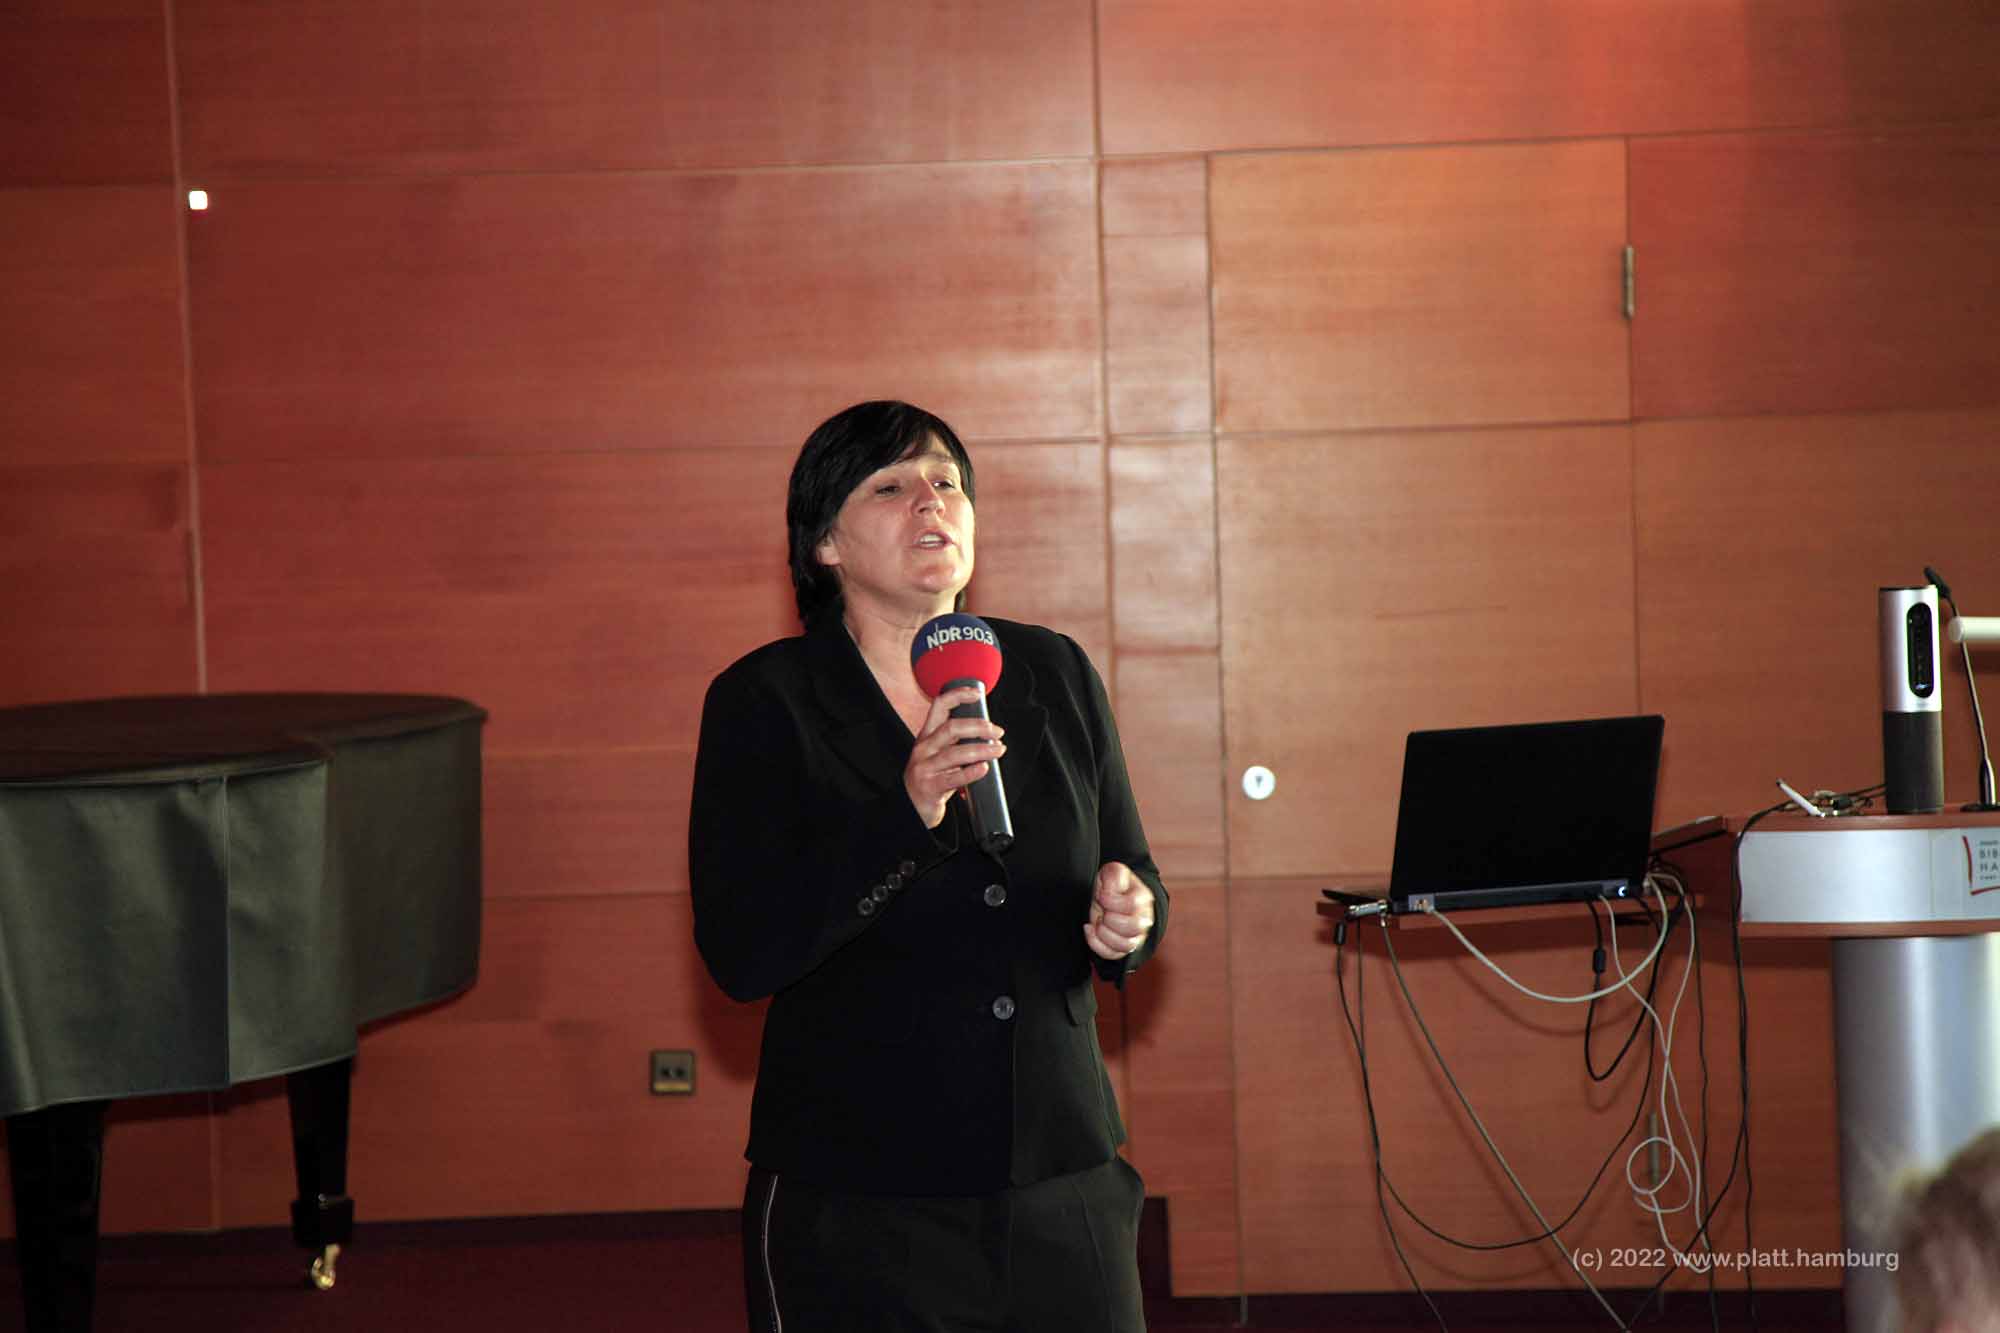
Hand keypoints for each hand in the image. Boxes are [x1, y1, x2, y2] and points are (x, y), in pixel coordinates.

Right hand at [904, 685, 1005, 828]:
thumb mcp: (936, 755)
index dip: (958, 695)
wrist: (911, 807)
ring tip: (999, 750)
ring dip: (982, 750)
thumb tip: (986, 732)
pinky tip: (984, 768)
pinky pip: (954, 778)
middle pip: (951, 728)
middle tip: (997, 732)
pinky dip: (971, 772)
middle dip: (978, 727)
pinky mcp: (930, 787)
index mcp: (926, 736)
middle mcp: (923, 748)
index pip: (939, 706)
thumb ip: (954, 742)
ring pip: (956, 753)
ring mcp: (924, 768)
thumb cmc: (930, 778)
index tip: (977, 694)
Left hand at [1084, 861, 1154, 961]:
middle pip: (1133, 928)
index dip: (1113, 901)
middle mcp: (1143, 920)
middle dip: (1110, 919)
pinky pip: (1112, 955)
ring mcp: (1135, 937)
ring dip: (1104, 933)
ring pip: (1126, 945)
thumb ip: (1115, 876)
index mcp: (1143, 899)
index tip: (1101, 895)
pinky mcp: (1122, 948)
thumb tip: (1110, 893)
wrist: (1109, 897)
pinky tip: (1089, 929)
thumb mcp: (1113, 871)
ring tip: (1096, 920)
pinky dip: (1096, 943)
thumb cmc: (1112, 885)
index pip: (1133, 905)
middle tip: (1102, 910)